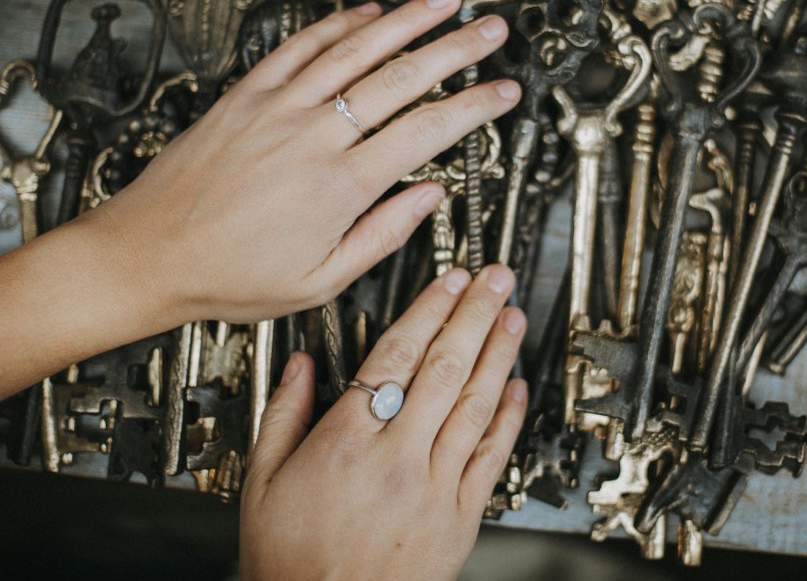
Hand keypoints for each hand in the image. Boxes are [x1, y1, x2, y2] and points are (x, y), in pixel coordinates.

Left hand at [87, 0, 519, 323]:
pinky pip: (299, 47)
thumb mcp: (319, 280)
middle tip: (490, 31)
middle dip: (455, 50)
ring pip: (355, 51)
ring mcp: (278, 109)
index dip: (473, 108)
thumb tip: (428, 198)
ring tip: (443, 2)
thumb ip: (381, 236)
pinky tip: (366, 13)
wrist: (149, 254)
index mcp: (339, 187)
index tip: (502, 94)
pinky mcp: (247, 96)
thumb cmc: (228, 274)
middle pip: (400, 79)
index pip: (425, 133)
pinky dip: (336, 25)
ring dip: (406, 21)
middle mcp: (312, 138)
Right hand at [240, 265, 527, 579]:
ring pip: (475, 405)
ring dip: (498, 354)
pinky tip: (517, 388)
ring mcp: (434, 486)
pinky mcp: (460, 516)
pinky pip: (490, 457)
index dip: (428, 311)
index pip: (396, 357)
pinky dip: (507, 418)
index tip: (448, 281)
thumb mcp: (262, 485)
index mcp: (346, 443)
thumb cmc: (291, 563)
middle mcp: (397, 457)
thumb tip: (299, 366)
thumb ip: (283, 417)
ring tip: (512, 317)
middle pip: (444, 369)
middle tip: (495, 280)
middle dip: (474, 316)